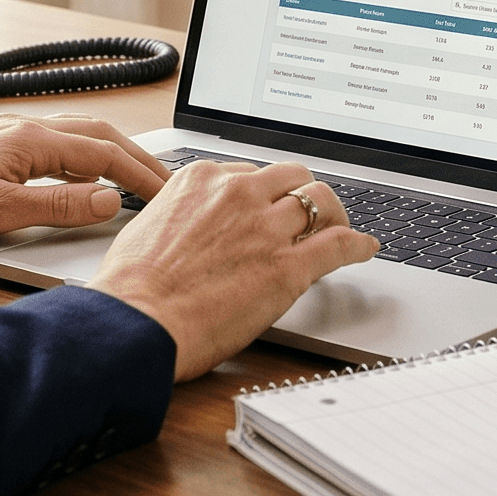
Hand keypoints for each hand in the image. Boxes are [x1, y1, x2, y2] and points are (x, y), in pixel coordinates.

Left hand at [0, 113, 170, 238]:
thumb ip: (59, 207)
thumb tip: (109, 200)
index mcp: (32, 140)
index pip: (106, 154)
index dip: (142, 175)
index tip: (169, 194)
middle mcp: (24, 128)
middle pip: (99, 134)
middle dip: (137, 157)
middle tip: (165, 182)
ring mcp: (9, 133)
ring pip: (77, 134)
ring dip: (112, 152)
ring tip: (134, 175)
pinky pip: (55, 142)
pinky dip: (84, 153)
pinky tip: (81, 170)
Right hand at [89, 157, 377, 378]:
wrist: (135, 322)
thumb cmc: (131, 288)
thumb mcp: (152, 226)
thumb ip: (184, 215)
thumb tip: (195, 226)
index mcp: (203, 179)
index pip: (251, 173)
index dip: (265, 194)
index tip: (269, 207)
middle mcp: (238, 194)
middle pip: (292, 177)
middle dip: (302, 194)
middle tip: (309, 213)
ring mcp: (266, 228)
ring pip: (320, 201)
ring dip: (334, 214)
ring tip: (340, 227)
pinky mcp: (288, 267)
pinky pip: (339, 244)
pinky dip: (357, 244)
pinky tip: (364, 248)